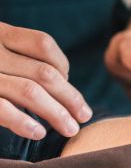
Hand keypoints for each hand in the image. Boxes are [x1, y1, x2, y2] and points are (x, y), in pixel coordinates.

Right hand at [0, 22, 92, 139]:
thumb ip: (18, 58)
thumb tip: (61, 80)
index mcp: (0, 34)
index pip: (43, 44)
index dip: (61, 63)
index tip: (68, 82)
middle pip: (44, 72)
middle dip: (69, 96)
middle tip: (85, 115)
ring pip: (30, 91)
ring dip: (56, 113)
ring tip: (71, 129)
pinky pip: (2, 109)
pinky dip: (22, 121)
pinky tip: (39, 133)